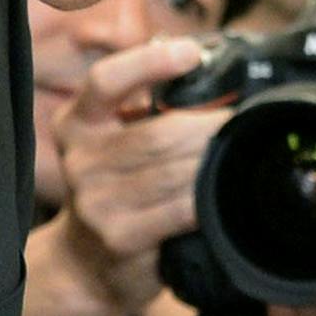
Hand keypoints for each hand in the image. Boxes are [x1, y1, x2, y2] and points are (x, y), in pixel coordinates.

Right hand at [49, 38, 225, 315]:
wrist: (84, 263)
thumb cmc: (113, 188)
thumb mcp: (113, 140)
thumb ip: (143, 108)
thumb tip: (205, 70)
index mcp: (76, 123)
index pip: (105, 81)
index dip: (149, 63)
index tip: (191, 52)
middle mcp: (79, 161)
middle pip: (157, 133)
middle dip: (208, 125)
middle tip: (239, 119)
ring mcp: (96, 203)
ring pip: (173, 172)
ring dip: (212, 160)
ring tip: (237, 149)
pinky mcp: (120, 238)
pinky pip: (179, 210)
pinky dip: (207, 197)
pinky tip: (221, 189)